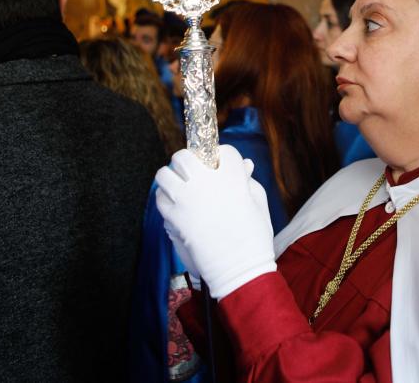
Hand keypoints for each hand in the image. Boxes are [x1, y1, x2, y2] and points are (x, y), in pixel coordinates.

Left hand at [155, 145, 276, 299]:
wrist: (238, 267)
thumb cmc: (254, 235)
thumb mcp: (258, 202)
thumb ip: (247, 180)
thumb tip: (244, 165)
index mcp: (232, 175)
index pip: (221, 151)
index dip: (221, 157)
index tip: (220, 165)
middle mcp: (206, 181)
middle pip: (184, 156)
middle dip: (187, 161)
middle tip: (193, 172)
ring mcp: (186, 198)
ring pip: (164, 175)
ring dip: (171, 179)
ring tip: (180, 188)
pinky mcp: (174, 216)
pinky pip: (160, 199)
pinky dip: (166, 200)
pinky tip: (176, 206)